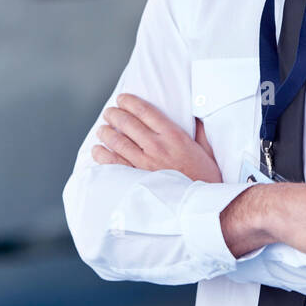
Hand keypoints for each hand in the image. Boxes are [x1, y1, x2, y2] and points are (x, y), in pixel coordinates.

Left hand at [91, 93, 222, 183]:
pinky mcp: (136, 181)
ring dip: (106, 133)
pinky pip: (113, 165)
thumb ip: (199, 132)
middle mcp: (156, 147)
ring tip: (102, 130)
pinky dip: (102, 156)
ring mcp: (144, 164)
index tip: (122, 99)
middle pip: (127, 124)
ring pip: (117, 142)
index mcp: (173, 136)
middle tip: (109, 113)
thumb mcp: (207, 150)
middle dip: (114, 115)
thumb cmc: (206, 179)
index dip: (130, 102)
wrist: (200, 207)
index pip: (146, 111)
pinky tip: (98, 151)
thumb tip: (195, 117)